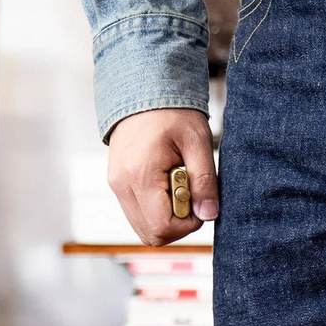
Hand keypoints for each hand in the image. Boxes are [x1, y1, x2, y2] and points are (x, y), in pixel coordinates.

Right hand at [106, 108, 218, 244]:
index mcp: (140, 175)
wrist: (144, 90)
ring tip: (178, 188)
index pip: (162, 227)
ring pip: (144, 228)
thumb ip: (205, 181)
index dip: (188, 224)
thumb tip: (208, 215)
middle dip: (178, 225)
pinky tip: (167, 187)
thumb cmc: (173, 111)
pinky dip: (157, 210)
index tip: (199, 200)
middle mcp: (122, 184)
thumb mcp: (197, 142)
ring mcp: (117, 185)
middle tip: (190, 196)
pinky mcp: (118, 184)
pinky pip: (138, 214)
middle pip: (152, 235)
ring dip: (167, 219)